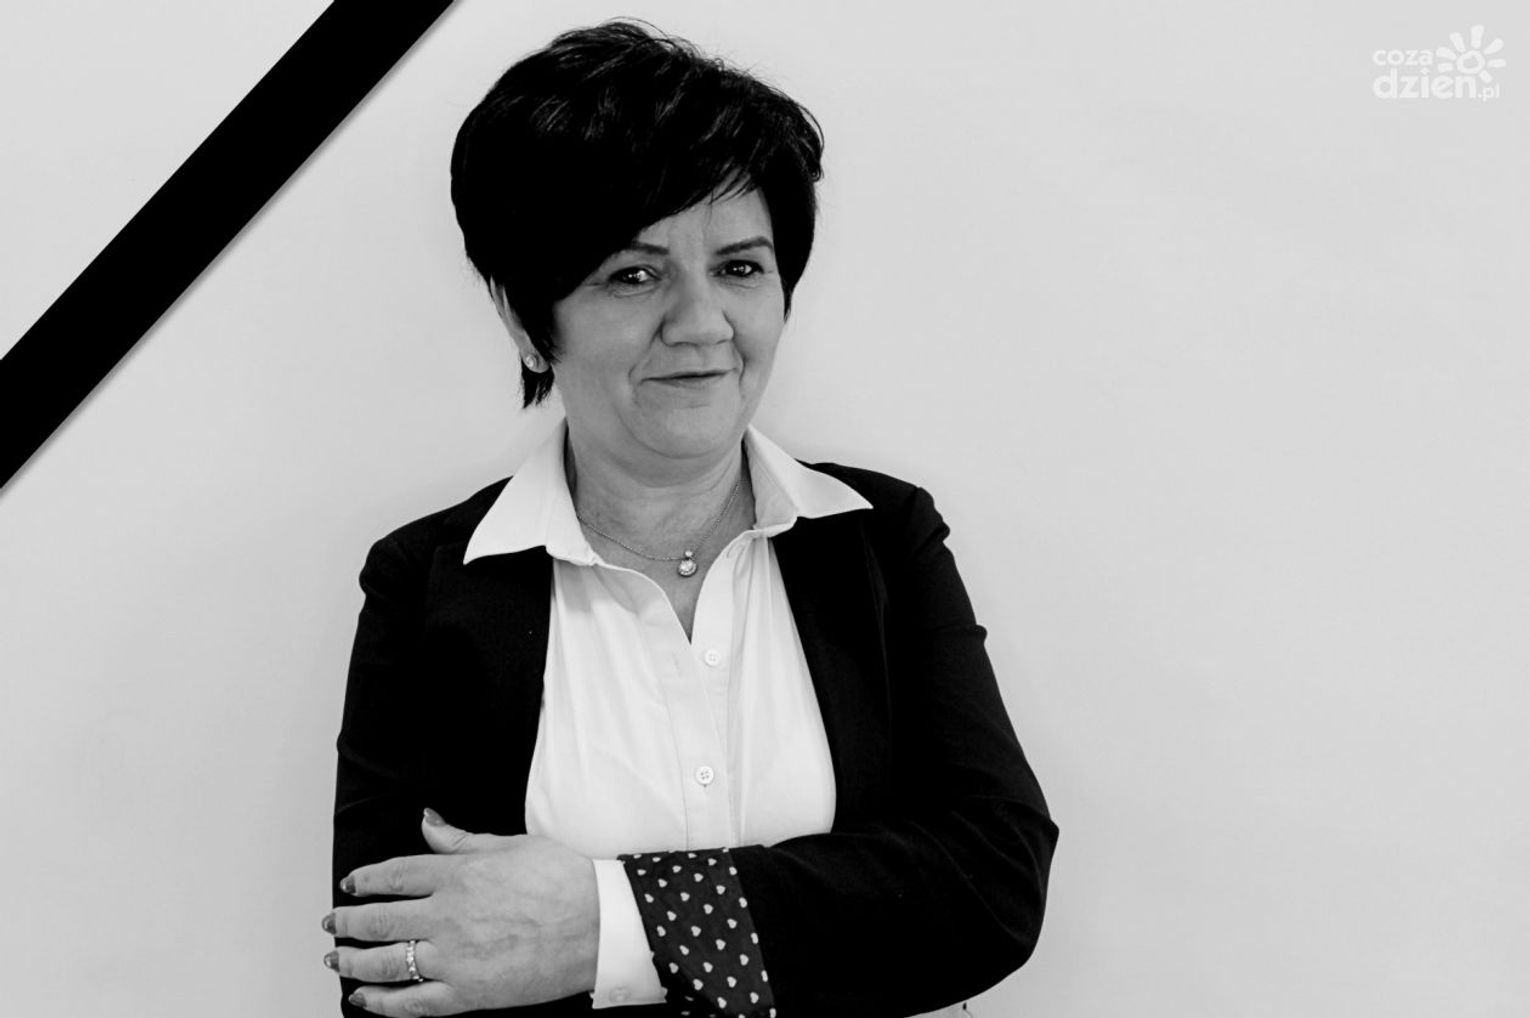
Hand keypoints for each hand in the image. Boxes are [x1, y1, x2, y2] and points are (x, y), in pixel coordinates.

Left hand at [326, 811, 598, 1015]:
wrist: (598, 925)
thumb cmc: (563, 882)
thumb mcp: (511, 846)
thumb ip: (460, 840)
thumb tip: (428, 823)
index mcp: (457, 876)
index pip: (395, 875)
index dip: (366, 880)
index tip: (352, 884)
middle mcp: (446, 917)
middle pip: (379, 920)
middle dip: (348, 921)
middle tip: (334, 922)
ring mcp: (453, 959)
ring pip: (385, 962)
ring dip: (352, 961)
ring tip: (336, 958)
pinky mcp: (465, 993)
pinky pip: (411, 1003)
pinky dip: (381, 1003)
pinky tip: (365, 999)